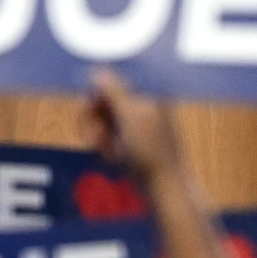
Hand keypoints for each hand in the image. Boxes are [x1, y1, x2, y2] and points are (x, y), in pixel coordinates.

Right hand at [84, 66, 183, 184]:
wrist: (165, 186)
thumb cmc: (152, 150)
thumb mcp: (130, 116)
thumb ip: (113, 91)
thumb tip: (97, 70)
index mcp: (148, 92)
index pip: (112, 81)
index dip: (96, 97)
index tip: (91, 112)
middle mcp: (142, 103)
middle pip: (104, 100)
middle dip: (96, 120)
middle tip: (96, 138)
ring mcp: (137, 123)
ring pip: (103, 120)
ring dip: (100, 136)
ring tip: (110, 153)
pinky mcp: (132, 140)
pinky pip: (108, 136)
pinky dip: (107, 147)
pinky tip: (115, 159)